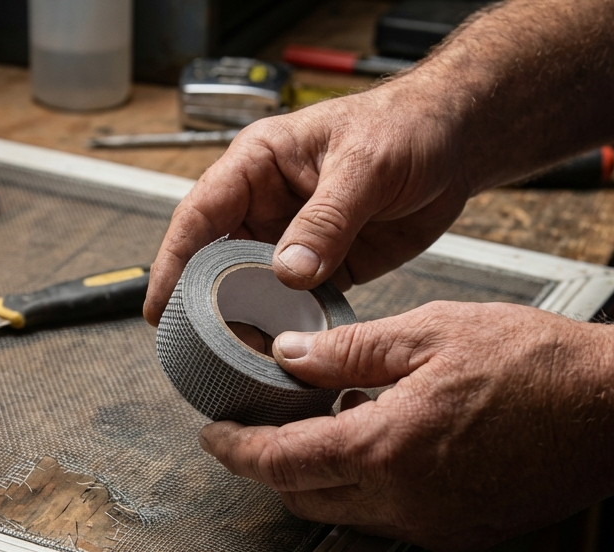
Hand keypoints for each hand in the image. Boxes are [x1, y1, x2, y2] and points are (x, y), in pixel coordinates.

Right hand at [143, 77, 473, 324]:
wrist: (456, 141)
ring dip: (248, 322)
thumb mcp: (364, 166)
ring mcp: (295, 238)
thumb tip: (289, 270)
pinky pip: (298, 303)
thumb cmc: (405, 127)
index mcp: (259, 165)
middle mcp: (268, 203)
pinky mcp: (327, 266)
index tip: (157, 306)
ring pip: (255, 288)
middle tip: (194, 350)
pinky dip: (291, 328)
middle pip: (218, 261)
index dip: (173, 262)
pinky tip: (285, 355)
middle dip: (205, 304)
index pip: (200, 216)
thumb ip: (327, 218)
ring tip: (236, 362)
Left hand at [198, 302, 613, 551]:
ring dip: (321, 475)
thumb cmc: (540, 366)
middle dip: (271, 465)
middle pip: (305, 497)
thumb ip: (351, 350)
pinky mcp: (461, 534)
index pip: (282, 464)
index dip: (237, 450)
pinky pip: (391, 517)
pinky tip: (385, 442)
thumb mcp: (434, 333)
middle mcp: (406, 502)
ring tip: (327, 422)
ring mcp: (435, 526)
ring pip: (347, 511)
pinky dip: (369, 486)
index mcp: (389, 449)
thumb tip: (291, 356)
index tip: (215, 434)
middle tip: (261, 424)